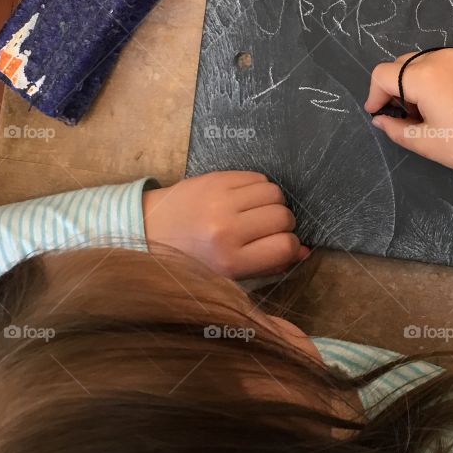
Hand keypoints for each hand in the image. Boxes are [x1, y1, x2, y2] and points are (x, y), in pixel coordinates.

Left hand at [142, 171, 308, 277]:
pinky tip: (243, 198)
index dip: (289, 246)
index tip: (278, 245)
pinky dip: (257, 187)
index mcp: (230, 261)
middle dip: (282, 223)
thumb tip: (303, 250)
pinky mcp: (216, 178)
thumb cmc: (190, 260)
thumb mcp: (227, 275)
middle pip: (283, 216)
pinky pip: (258, 177)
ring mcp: (220, 201)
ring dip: (272, 202)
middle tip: (265, 228)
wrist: (149, 230)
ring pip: (274, 192)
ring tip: (254, 211)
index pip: (286, 246)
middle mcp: (226, 230)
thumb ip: (268, 265)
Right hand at [364, 49, 452, 171]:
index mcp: (424, 77)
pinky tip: (441, 100)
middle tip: (404, 116)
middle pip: (400, 65)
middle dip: (394, 89)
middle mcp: (439, 58)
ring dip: (412, 82)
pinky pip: (440, 62)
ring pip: (419, 62)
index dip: (374, 95)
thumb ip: (396, 128)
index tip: (377, 113)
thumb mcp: (426, 142)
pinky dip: (431, 77)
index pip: (383, 75)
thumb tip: (379, 119)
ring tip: (424, 110)